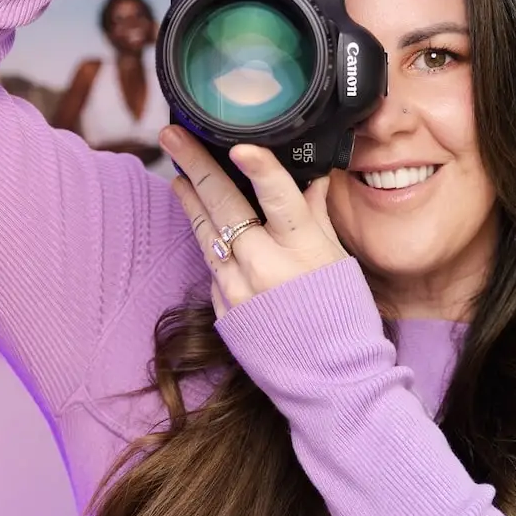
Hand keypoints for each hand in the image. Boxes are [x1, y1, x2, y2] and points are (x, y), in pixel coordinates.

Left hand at [162, 126, 346, 316]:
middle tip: (172, 134)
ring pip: (206, 234)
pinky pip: (214, 268)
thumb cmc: (343, 317)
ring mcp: (239, 291)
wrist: (330, 381)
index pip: (279, 198)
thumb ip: (315, 216)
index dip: (259, 169)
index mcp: (303, 251)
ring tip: (176, 173)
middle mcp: (265, 268)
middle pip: (224, 206)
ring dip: (190, 201)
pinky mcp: (224, 311)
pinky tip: (205, 226)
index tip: (238, 145)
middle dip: (194, 165)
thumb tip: (310, 178)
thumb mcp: (337, 260)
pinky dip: (211, 246)